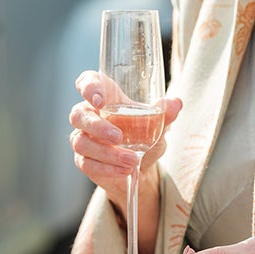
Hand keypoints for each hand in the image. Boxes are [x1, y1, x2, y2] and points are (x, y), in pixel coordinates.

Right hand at [67, 70, 180, 208]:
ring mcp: (82, 138)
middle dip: (97, 126)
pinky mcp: (83, 160)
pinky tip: (124, 170)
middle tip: (118, 136)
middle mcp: (88, 115)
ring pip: (81, 142)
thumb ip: (164, 113)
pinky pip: (87, 163)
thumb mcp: (156, 124)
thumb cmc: (144, 135)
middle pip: (78, 115)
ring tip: (131, 160)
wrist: (141, 166)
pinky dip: (107, 168)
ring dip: (107, 153)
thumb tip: (176, 103)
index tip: (99, 99)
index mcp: (104, 98)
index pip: (86, 83)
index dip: (88, 87)